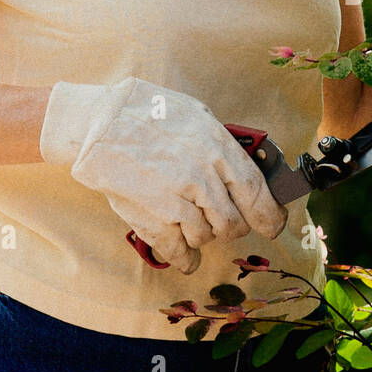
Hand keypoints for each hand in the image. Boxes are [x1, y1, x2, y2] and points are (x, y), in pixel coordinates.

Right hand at [39, 76, 287, 272]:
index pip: (255, 192)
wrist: (98, 124)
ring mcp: (176, 201)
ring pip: (207, 237)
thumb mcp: (196, 116)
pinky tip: (185, 255)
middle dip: (233, 226)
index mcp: (216, 147)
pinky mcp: (152, 220)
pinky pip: (180, 252)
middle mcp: (201, 177)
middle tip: (225, 221)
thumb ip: (223, 145)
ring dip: (203, 235)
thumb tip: (250, 174)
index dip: (269, 215)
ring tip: (190, 219)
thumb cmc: (148, 113)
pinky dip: (185, 258)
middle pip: (234, 222)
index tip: (273, 225)